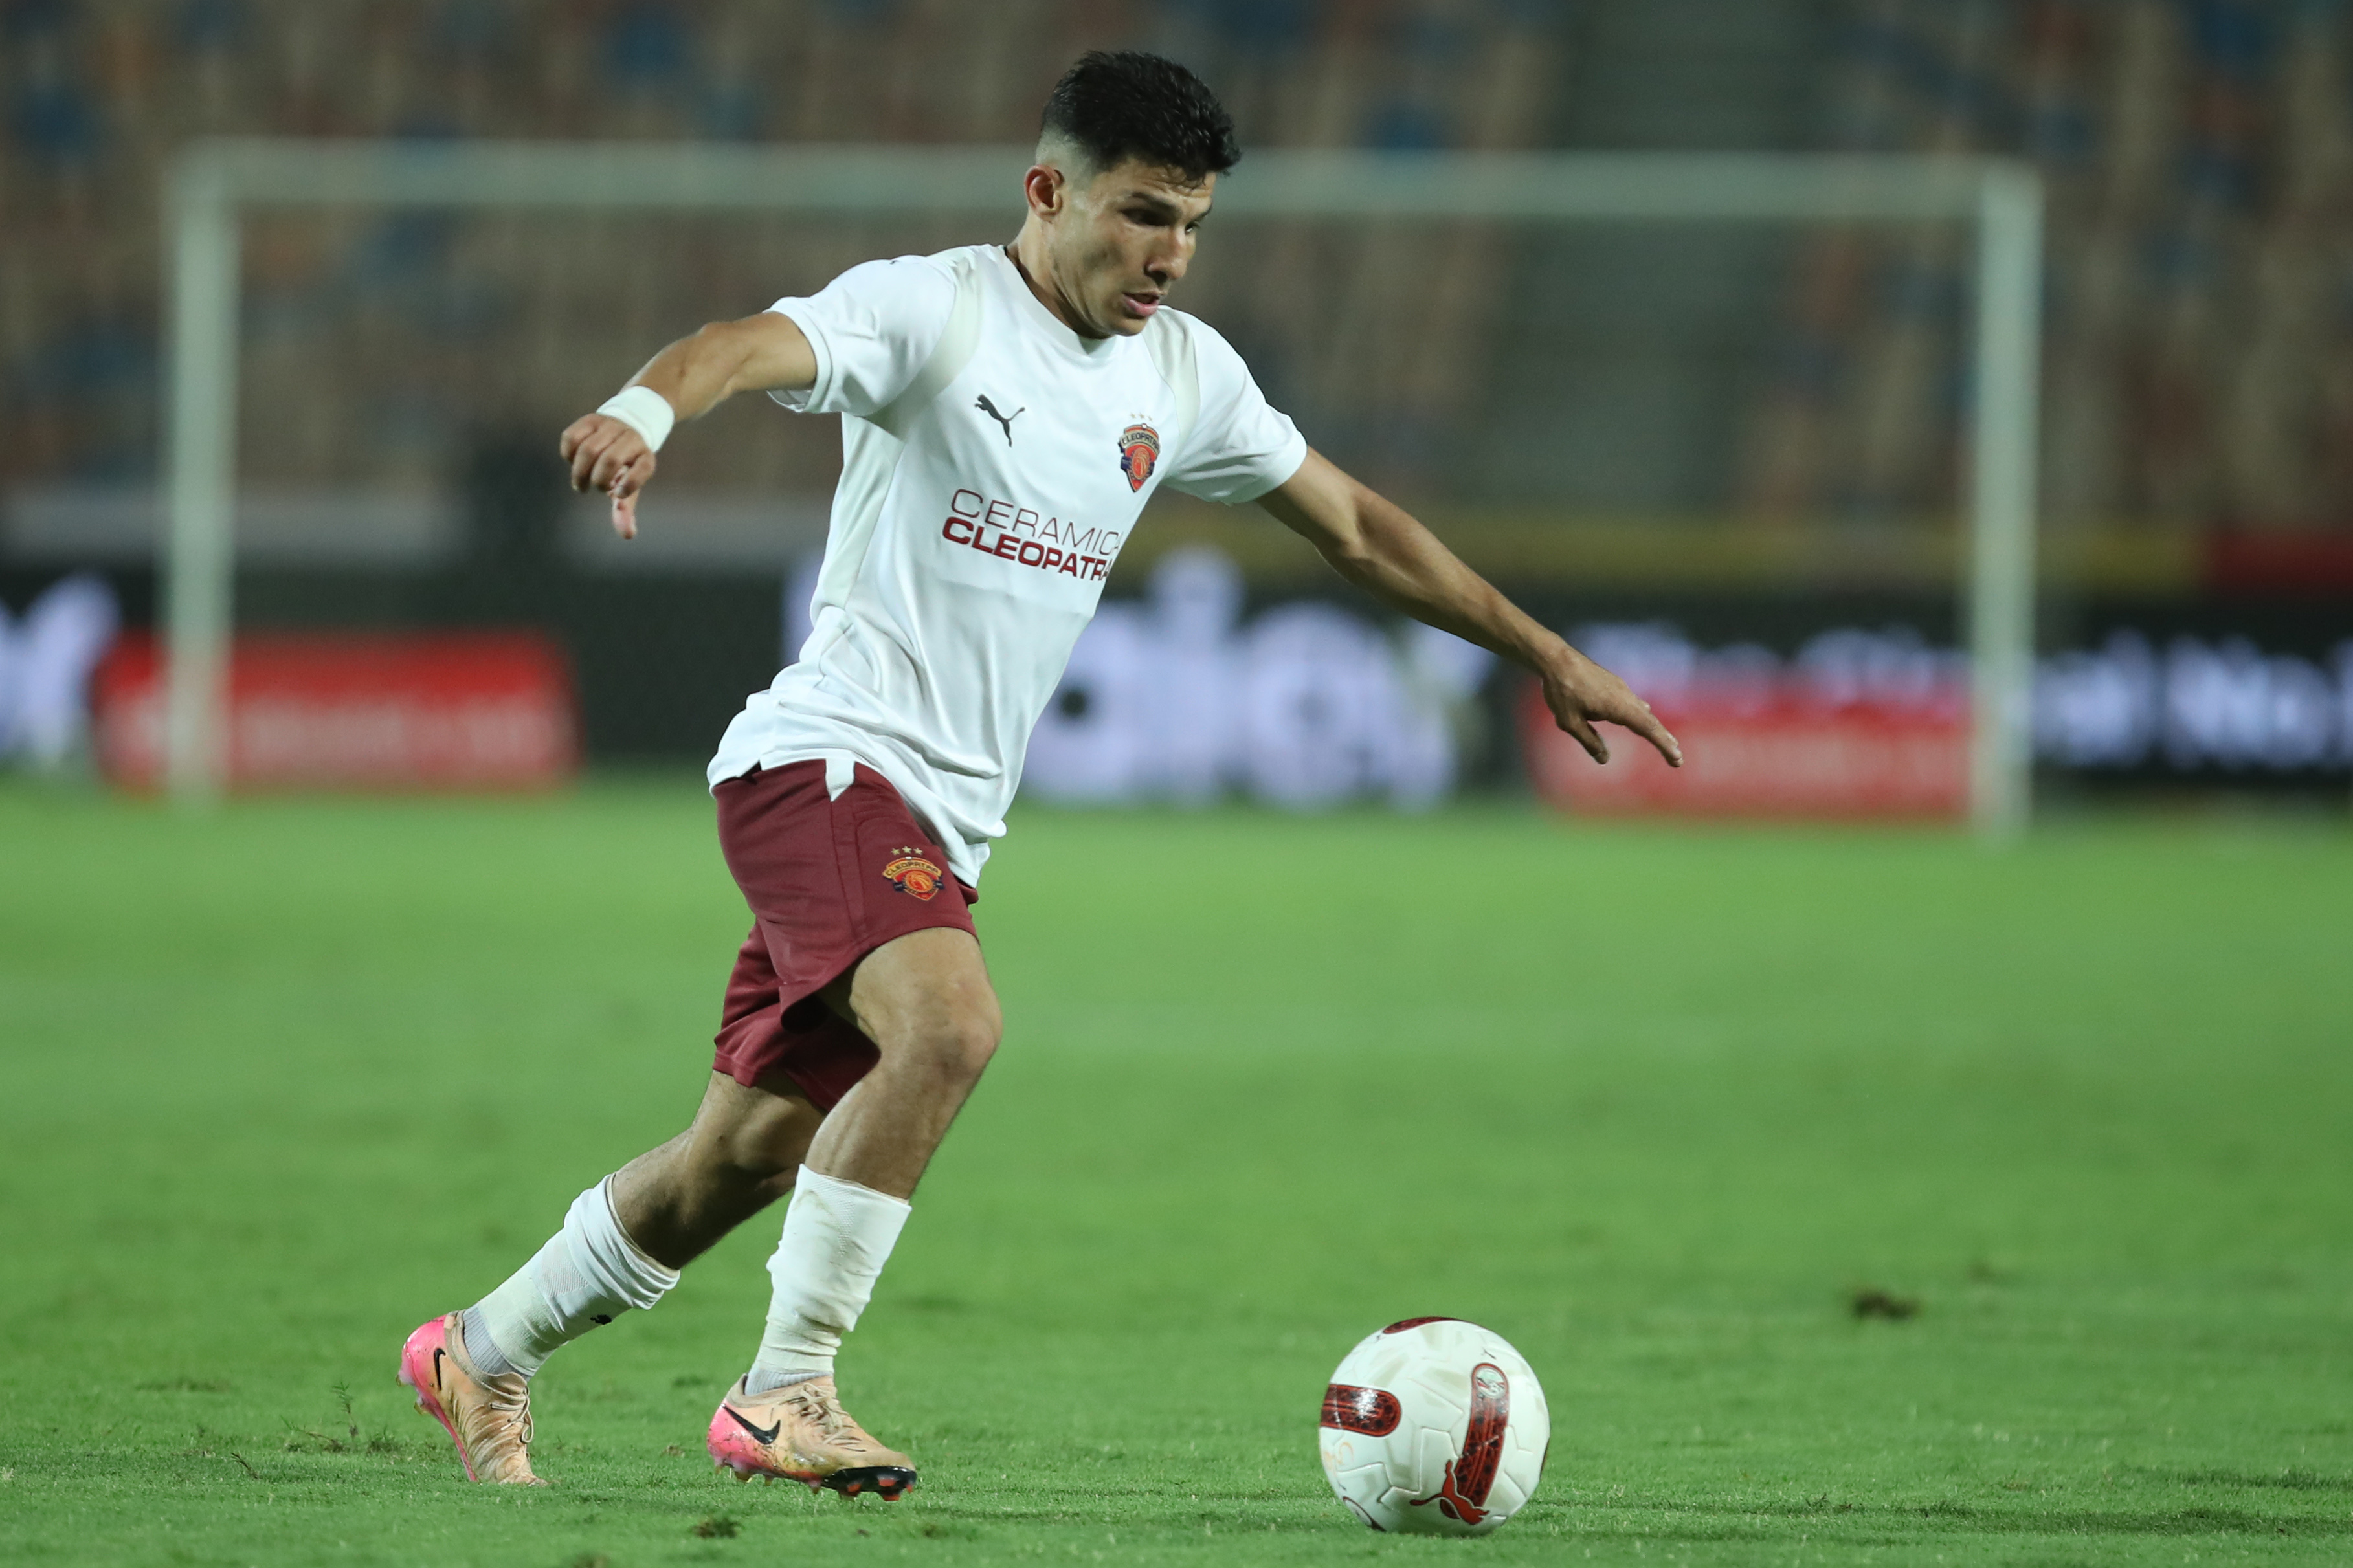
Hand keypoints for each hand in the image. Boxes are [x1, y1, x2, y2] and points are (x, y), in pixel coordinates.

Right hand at [558, 413, 657, 539]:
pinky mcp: (590, 419)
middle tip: (590, 488)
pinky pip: (570, 437)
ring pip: (588, 449)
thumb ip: (625, 509)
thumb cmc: (625, 465)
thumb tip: (627, 535)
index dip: (629, 484)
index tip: (616, 495)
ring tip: (580, 481)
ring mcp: (610, 425)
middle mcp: (631, 438)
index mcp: (645, 457)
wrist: (625, 427)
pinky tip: (573, 461)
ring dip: (579, 471)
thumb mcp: (629, 486)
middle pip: (610, 460)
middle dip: (597, 480)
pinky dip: (568, 455)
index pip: (643, 469)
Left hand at [1539, 643, 1681, 767]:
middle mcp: (1625, 696)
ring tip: (1665, 741)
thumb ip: (1589, 741)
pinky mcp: (1613, 684)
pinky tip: (1644, 713)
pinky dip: (1642, 714)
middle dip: (1664, 740)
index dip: (1663, 745)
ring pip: (1642, 711)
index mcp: (1618, 707)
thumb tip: (1604, 759)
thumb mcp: (1570, 722)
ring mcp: (1620, 688)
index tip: (1677, 759)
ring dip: (1654, 727)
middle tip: (1677, 759)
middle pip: (1650, 721)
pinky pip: (1633, 702)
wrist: (1556, 658)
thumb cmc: (1561, 690)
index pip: (1647, 729)